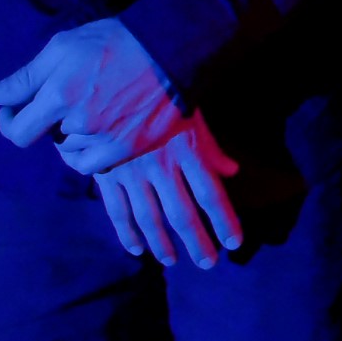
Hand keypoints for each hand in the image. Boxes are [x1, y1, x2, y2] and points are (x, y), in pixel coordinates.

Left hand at [0, 17, 176, 160]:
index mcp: (60, 95)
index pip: (17, 131)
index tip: (13, 110)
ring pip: (69, 152)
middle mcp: (80, 122)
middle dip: (47, 121)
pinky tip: (94, 134)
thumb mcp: (64, 46)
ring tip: (86, 110)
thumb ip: (25, 76)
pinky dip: (86, 153)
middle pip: (46, 138)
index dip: (9, 122)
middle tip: (64, 97)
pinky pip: (92, 166)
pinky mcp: (127, 149)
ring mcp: (105, 139)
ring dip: (69, 136)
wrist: (170, 49)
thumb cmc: (114, 41)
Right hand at [89, 107, 247, 269]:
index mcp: (186, 150)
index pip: (211, 194)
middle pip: (182, 214)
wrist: (109, 77)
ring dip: (162, 244)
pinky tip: (137, 248)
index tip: (234, 242)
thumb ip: (212, 148)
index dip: (224, 221)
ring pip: (149, 217)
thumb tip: (233, 171)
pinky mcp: (106, 172)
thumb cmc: (159, 94)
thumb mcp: (192, 115)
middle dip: (197, 242)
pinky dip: (127, 232)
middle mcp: (160, 165)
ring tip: (172, 261)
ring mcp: (131, 171)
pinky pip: (117, 209)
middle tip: (208, 263)